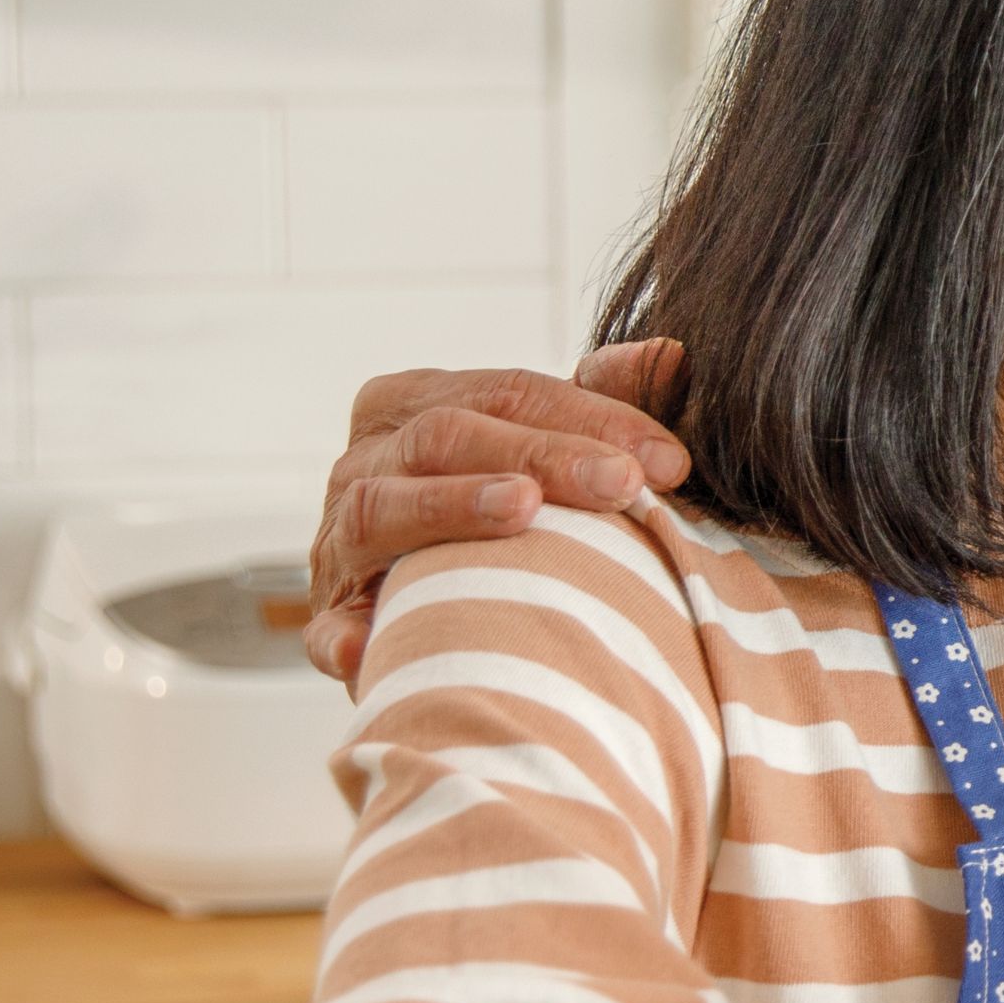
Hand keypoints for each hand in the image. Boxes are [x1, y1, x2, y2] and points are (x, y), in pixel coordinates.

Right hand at [306, 341, 691, 681]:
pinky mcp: (331, 620)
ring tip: (521, 511)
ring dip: (448, 507)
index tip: (669, 459)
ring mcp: (337, 540)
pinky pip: (327, 627)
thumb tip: (676, 356)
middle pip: (446, 436)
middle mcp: (363, 461)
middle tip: (621, 484)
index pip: (506, 391)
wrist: (428, 592)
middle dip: (541, 455)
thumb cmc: (500, 500)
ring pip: (379, 508)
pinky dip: (345, 635)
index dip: (592, 416)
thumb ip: (604, 399)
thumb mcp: (547, 442)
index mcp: (411, 402)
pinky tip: (375, 647)